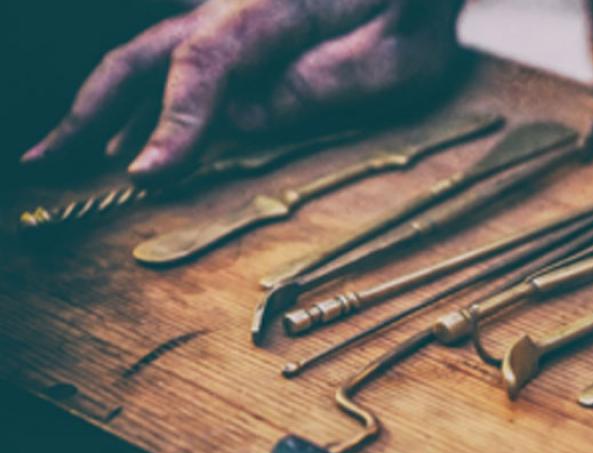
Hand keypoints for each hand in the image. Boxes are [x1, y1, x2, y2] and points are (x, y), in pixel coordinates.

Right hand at [20, 0, 463, 183]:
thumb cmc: (416, 17)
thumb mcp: (393, 59)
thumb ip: (319, 90)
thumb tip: (240, 121)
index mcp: (270, 11)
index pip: (200, 61)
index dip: (171, 119)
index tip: (145, 172)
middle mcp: (236, 11)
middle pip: (145, 56)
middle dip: (94, 111)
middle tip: (51, 161)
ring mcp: (230, 22)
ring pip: (150, 63)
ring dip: (104, 111)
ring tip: (65, 156)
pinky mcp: (238, 42)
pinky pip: (179, 73)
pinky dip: (145, 108)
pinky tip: (125, 143)